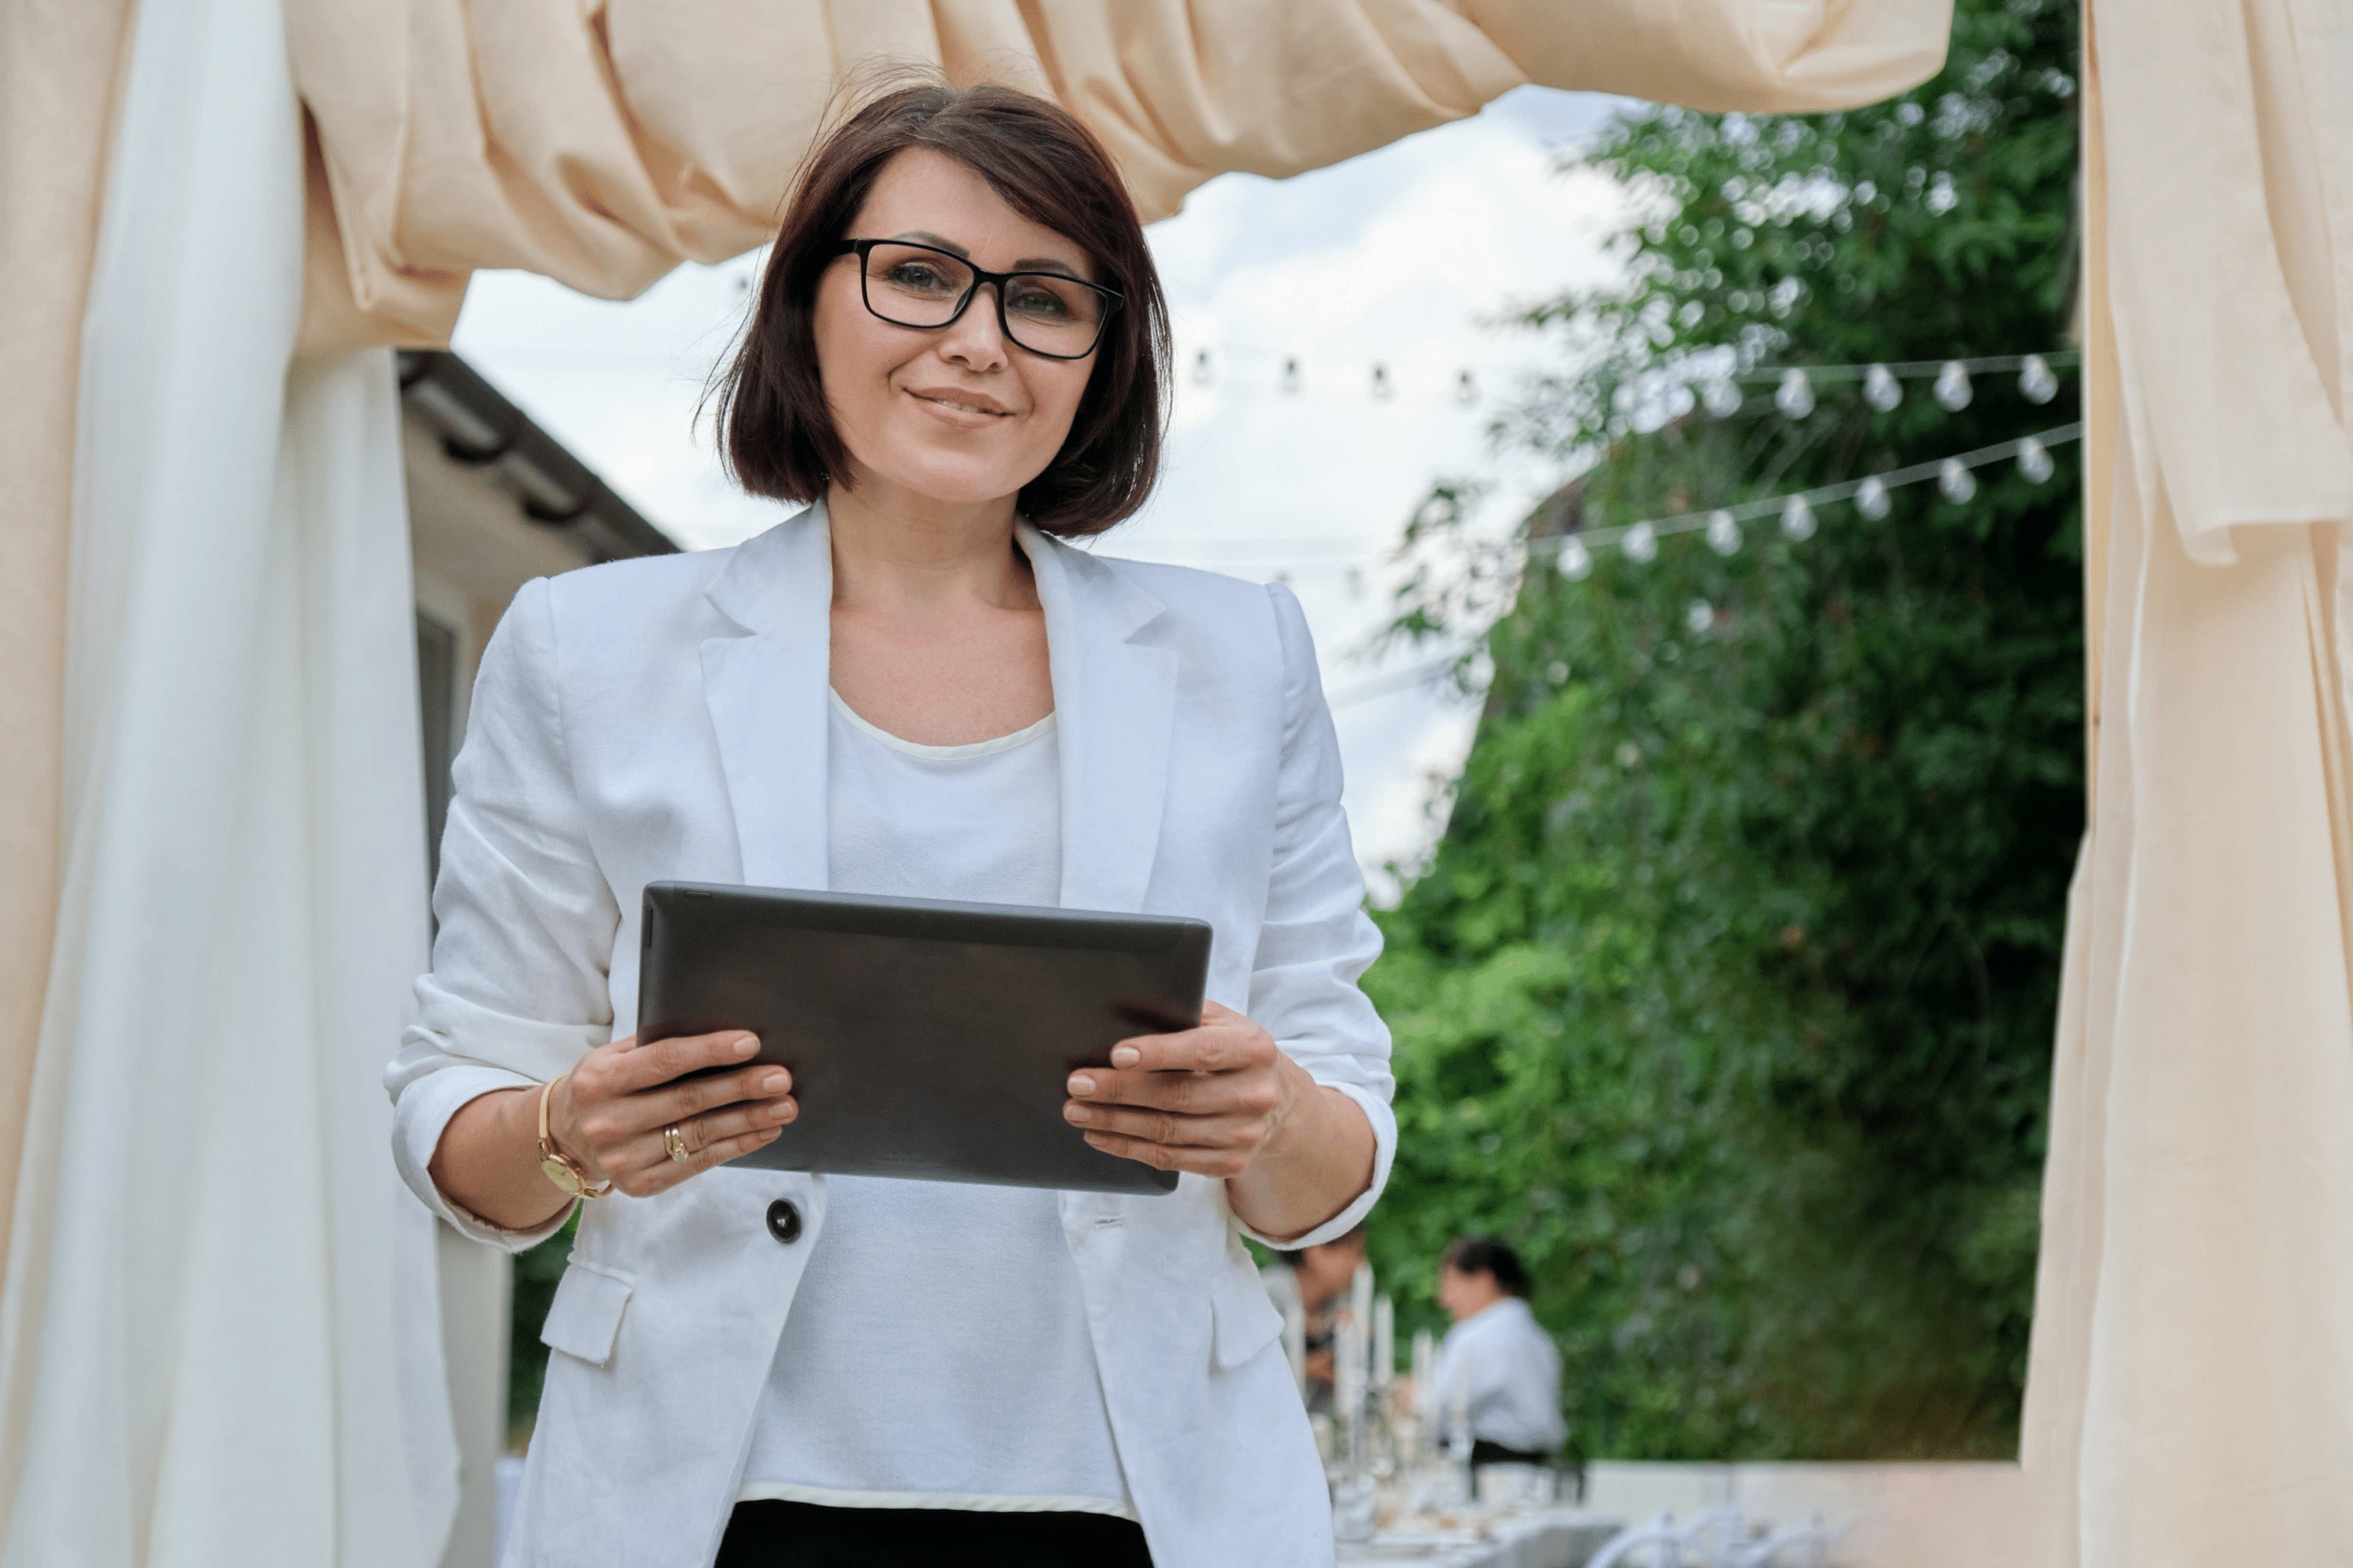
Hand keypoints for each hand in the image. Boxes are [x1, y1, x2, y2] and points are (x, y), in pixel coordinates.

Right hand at [551, 1029, 797, 1196]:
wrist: (564, 1138)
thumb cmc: (603, 1086)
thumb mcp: (611, 1057)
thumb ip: (654, 1045)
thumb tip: (719, 1031)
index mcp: (600, 1080)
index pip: (664, 1061)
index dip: (710, 1051)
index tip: (751, 1043)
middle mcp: (608, 1122)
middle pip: (688, 1101)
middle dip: (741, 1088)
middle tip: (780, 1079)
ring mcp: (623, 1158)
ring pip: (699, 1135)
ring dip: (748, 1121)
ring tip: (783, 1107)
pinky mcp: (640, 1184)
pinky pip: (699, 1162)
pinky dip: (736, 1146)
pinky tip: (763, 1132)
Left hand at [1062, 1001, 1297, 1178]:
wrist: (1275, 1098)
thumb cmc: (1229, 1049)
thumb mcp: (1219, 1022)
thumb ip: (1182, 1014)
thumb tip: (1121, 1013)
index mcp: (1254, 1048)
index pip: (1202, 1050)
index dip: (1158, 1053)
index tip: (1116, 1055)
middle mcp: (1255, 1094)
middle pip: (1177, 1096)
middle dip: (1120, 1091)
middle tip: (1077, 1085)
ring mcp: (1244, 1133)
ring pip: (1168, 1131)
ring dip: (1115, 1123)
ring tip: (1078, 1111)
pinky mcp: (1230, 1162)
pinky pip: (1170, 1159)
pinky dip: (1128, 1148)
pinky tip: (1100, 1136)